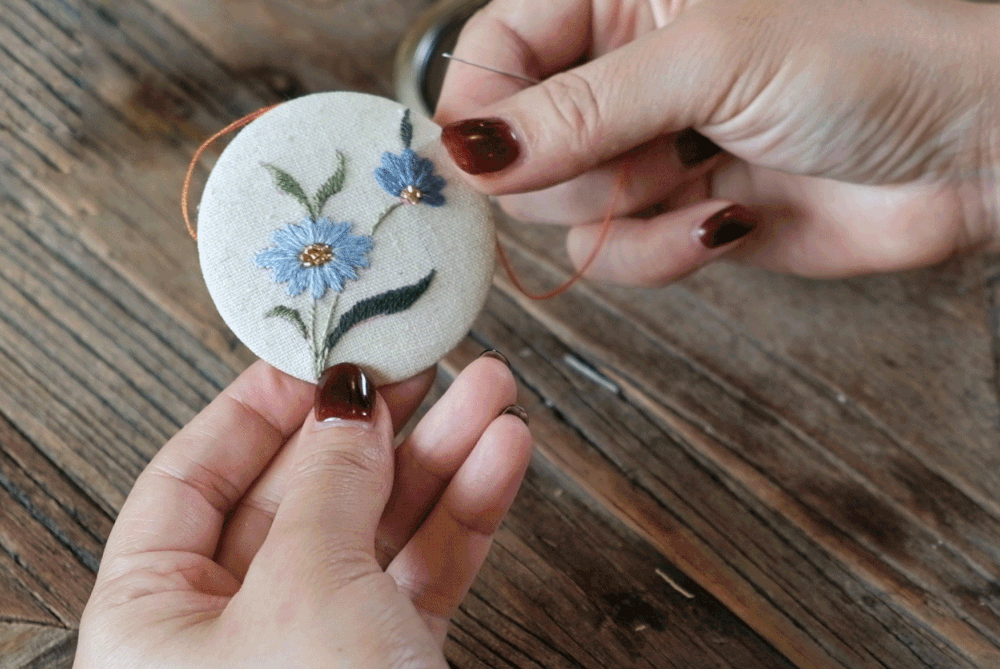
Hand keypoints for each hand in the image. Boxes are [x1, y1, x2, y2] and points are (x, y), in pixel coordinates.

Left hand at [75, 356, 530, 667]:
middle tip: (425, 364)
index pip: (192, 476)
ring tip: (490, 394)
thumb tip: (347, 407)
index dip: (258, 407)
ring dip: (439, 460)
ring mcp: (313, 654)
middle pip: (302, 494)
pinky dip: (462, 518)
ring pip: (377, 532)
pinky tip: (497, 460)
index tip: (319, 355)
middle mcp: (226, 633)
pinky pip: (420, 579)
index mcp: (154, 613)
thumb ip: (327, 484)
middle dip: (375, 427)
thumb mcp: (305, 588)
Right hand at [436, 0, 999, 282]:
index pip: (494, 51)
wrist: (973, 149)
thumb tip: (468, 148)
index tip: (483, 161)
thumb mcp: (710, 61)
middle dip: (569, 168)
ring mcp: (648, 147)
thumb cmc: (875, 57)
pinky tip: (722, 220)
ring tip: (694, 178)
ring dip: (622, 214)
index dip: (480, 110)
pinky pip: (615, 256)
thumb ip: (579, 108)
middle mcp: (624, 72)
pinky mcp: (677, 215)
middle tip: (638, 154)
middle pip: (517, 142)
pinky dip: (659, 253)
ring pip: (560, 209)